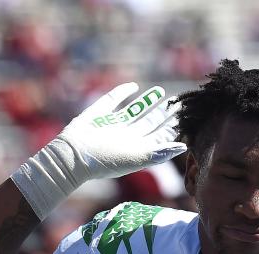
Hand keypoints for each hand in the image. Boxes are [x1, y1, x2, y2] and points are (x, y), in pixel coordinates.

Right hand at [12, 82, 186, 218]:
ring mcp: (113, 124)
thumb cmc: (107, 161)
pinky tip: (133, 87)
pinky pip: (113, 100)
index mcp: (137, 148)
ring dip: (147, 101)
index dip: (170, 127)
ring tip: (161, 91)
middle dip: (162, 113)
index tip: (182, 116)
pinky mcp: (99, 113)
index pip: (158, 136)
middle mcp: (126, 136)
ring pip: (134, 110)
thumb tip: (183, 147)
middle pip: (149, 123)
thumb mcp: (138, 158)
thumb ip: (161, 152)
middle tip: (176, 101)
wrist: (75, 155)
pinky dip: (123, 93)